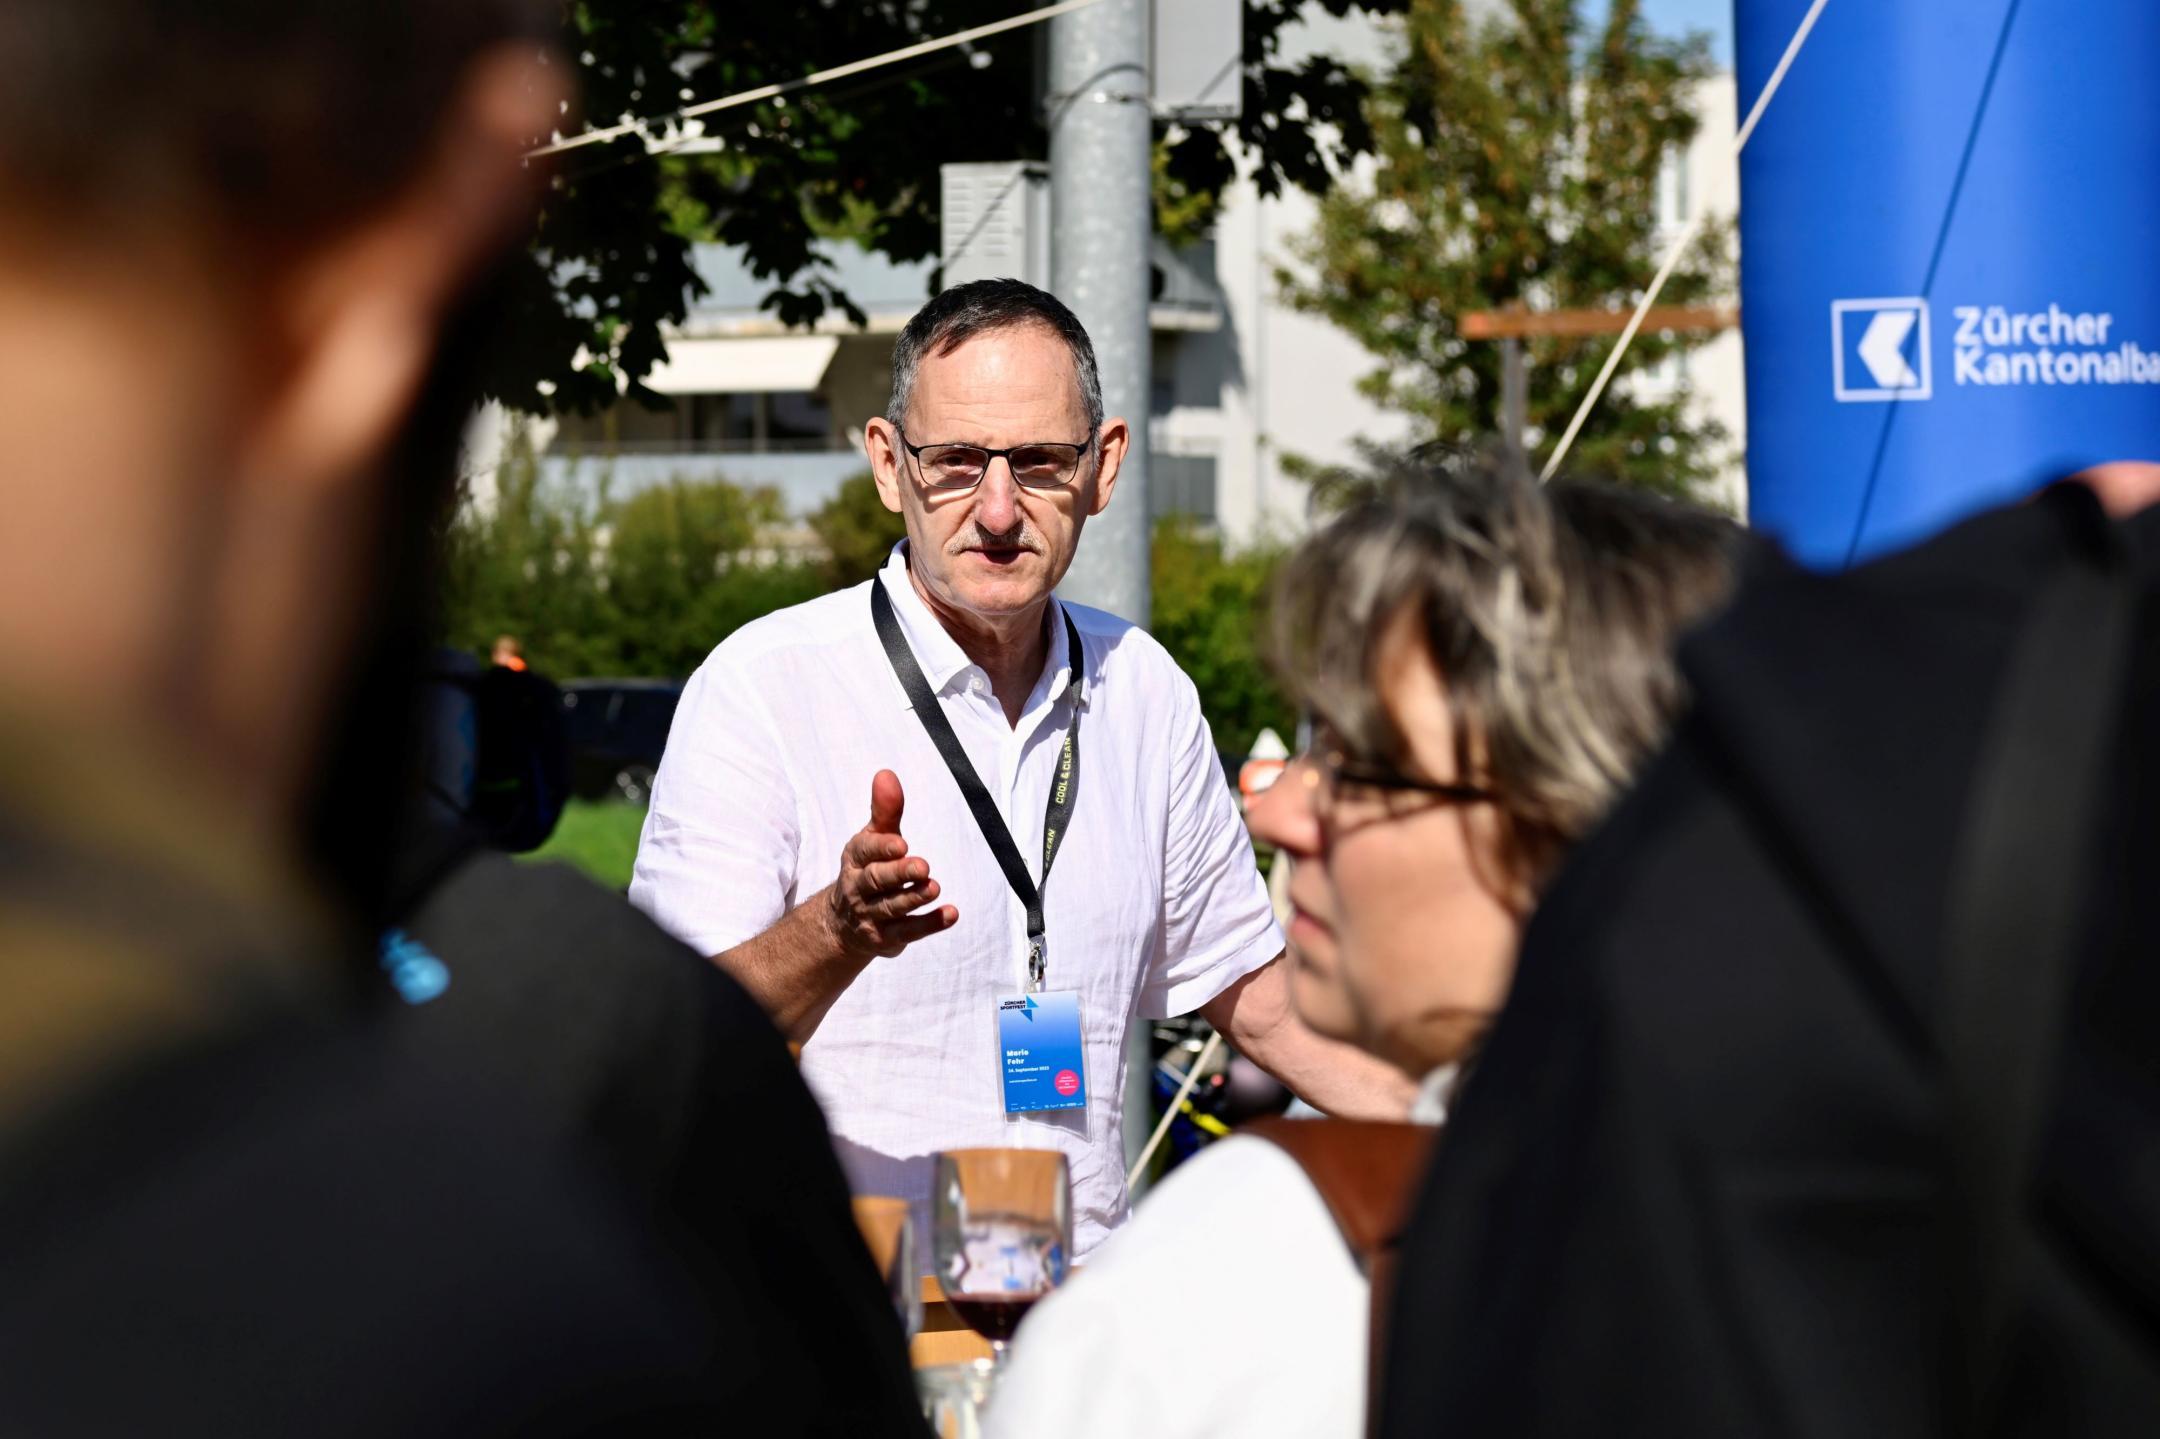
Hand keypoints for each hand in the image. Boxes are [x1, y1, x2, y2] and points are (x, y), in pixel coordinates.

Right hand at [825, 770, 959, 959]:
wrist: (844, 924)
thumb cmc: (867, 869)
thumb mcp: (873, 839)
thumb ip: (885, 810)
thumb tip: (886, 774)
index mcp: (855, 859)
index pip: (865, 852)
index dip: (882, 848)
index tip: (901, 843)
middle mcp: (858, 888)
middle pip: (877, 881)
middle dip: (899, 874)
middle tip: (923, 866)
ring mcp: (870, 915)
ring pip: (892, 907)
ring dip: (914, 898)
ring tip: (934, 887)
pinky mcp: (886, 938)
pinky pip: (908, 931)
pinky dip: (930, 924)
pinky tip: (951, 914)